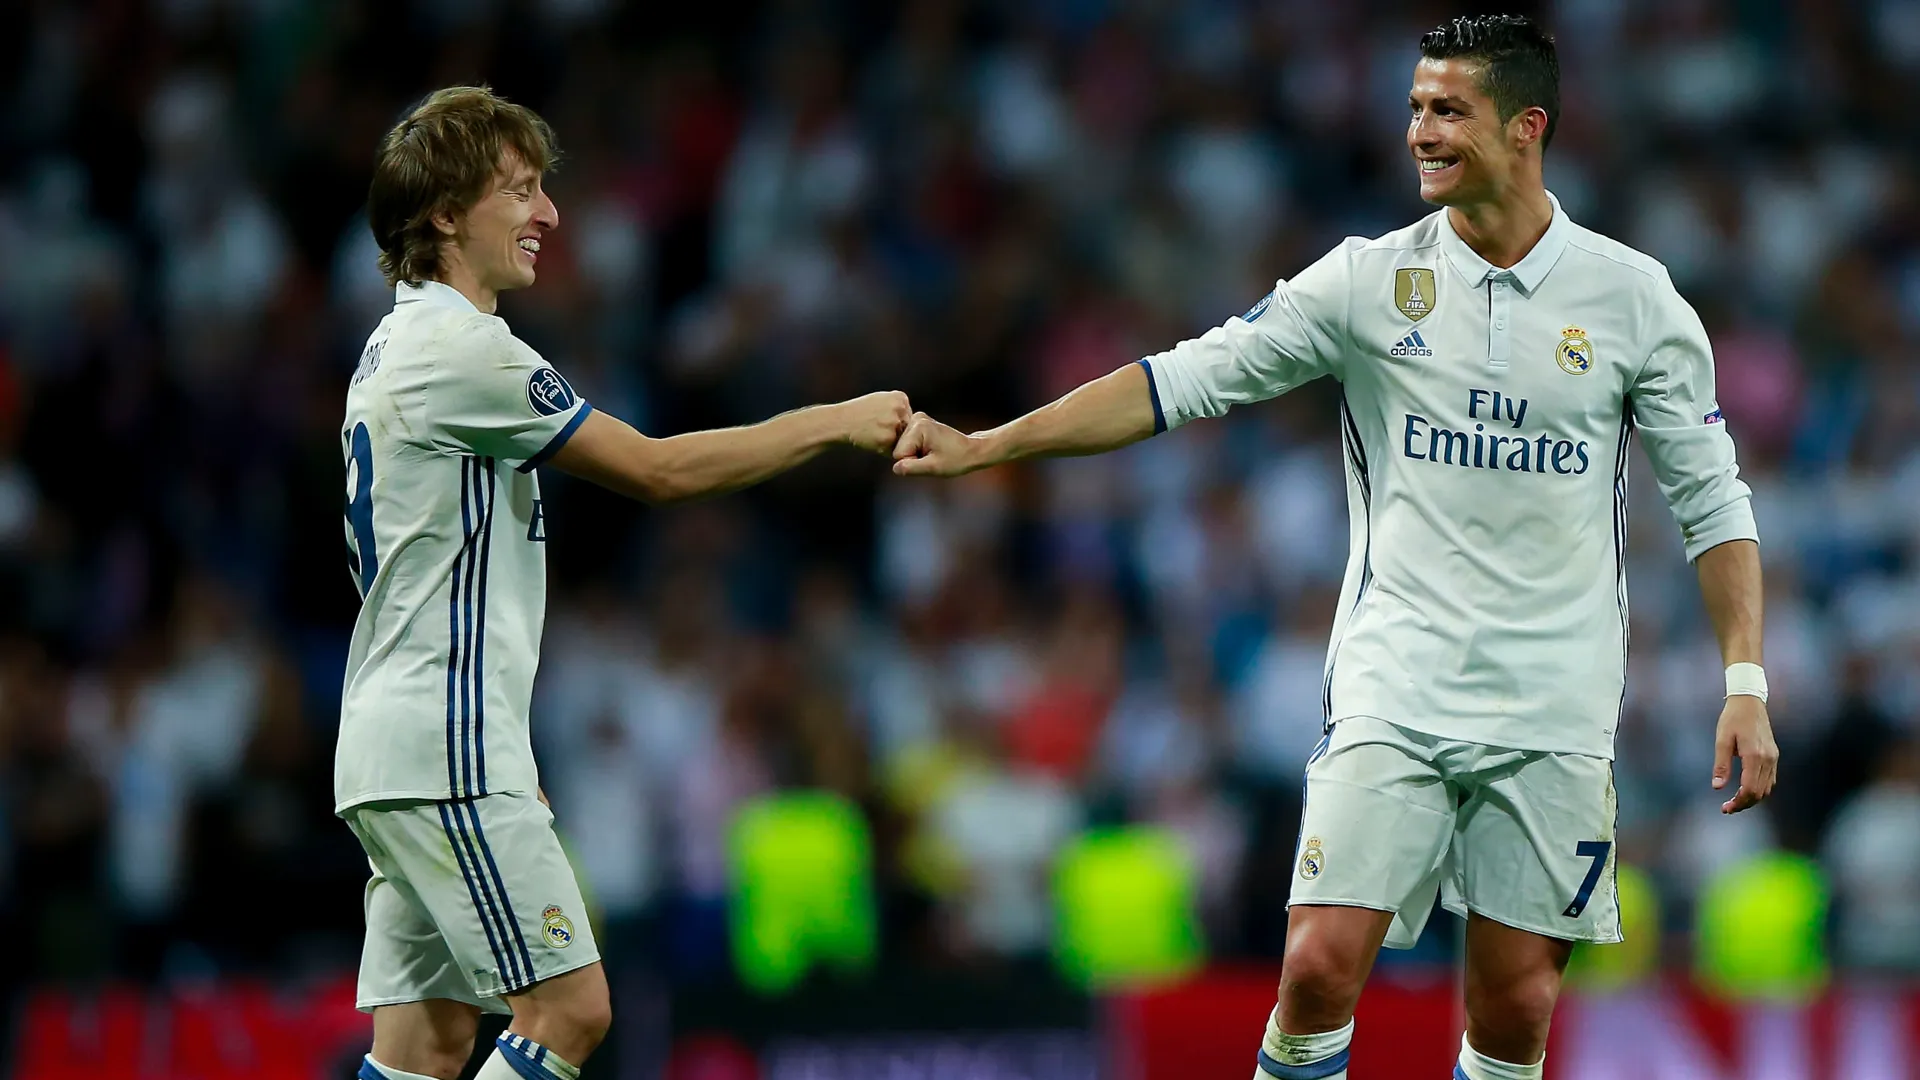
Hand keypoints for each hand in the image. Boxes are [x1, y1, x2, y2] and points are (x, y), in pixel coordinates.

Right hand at [839, 391, 911, 453]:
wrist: (839, 422)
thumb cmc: (858, 412)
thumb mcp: (880, 399)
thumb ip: (897, 407)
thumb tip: (914, 421)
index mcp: (900, 397)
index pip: (909, 417)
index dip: (896, 424)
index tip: (881, 423)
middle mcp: (900, 409)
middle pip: (907, 429)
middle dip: (896, 434)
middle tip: (877, 432)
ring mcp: (894, 424)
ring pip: (902, 441)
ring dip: (891, 443)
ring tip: (874, 437)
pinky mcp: (888, 439)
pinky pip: (893, 450)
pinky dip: (884, 450)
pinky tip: (872, 442)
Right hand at [891, 412, 980, 476]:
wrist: (971, 450)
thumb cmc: (956, 459)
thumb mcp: (933, 468)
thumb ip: (911, 468)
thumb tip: (895, 468)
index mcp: (918, 427)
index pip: (898, 454)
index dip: (912, 462)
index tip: (929, 459)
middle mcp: (916, 419)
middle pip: (899, 448)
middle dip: (913, 457)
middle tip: (932, 456)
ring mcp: (917, 420)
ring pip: (902, 446)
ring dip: (916, 453)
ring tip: (933, 452)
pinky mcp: (919, 423)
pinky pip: (908, 442)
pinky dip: (918, 449)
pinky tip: (931, 448)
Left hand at [1712, 694, 1777, 813]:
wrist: (1749, 702)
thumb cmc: (1732, 719)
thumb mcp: (1722, 740)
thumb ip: (1721, 764)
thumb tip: (1717, 787)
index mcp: (1755, 755)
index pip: (1750, 789)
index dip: (1738, 802)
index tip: (1725, 807)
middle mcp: (1768, 759)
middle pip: (1760, 792)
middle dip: (1744, 804)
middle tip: (1727, 808)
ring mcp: (1773, 758)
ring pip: (1767, 788)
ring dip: (1752, 798)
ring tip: (1734, 801)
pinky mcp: (1774, 756)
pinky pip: (1770, 780)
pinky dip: (1759, 789)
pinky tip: (1745, 790)